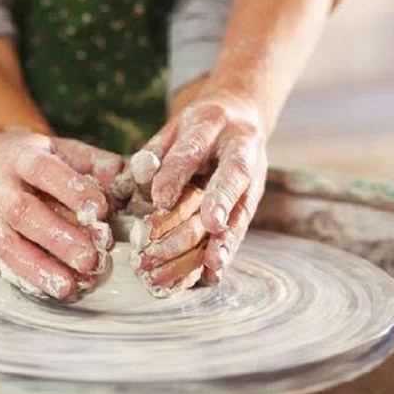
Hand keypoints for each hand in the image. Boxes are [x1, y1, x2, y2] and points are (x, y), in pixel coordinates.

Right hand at [0, 128, 111, 299]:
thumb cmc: (29, 161)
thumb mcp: (57, 148)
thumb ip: (92, 161)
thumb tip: (123, 174)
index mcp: (21, 157)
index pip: (43, 170)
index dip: (71, 189)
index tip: (100, 209)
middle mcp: (0, 188)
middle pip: (24, 213)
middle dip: (58, 238)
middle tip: (90, 259)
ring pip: (9, 245)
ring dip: (40, 269)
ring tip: (71, 286)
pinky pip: (3, 265)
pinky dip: (29, 280)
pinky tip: (54, 291)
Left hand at [131, 93, 267, 288]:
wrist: (240, 119)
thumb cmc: (197, 129)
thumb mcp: (173, 129)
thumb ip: (155, 152)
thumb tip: (141, 176)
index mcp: (215, 124)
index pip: (195, 147)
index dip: (179, 173)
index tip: (160, 199)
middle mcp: (241, 151)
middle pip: (232, 178)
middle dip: (219, 204)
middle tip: (208, 228)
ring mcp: (252, 178)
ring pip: (242, 209)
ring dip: (227, 238)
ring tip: (213, 264)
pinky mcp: (251, 202)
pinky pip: (240, 227)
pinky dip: (228, 251)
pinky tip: (215, 274)